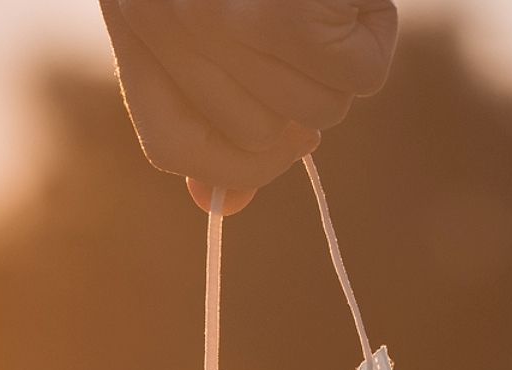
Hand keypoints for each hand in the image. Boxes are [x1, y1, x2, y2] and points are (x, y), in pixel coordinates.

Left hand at [99, 0, 399, 213]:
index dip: (232, 162)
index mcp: (137, 14)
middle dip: (303, 96)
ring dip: (345, 60)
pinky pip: (355, 79)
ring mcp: (219, 20)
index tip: (280, 139)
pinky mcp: (279, 17)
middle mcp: (164, 20)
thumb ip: (211, 103)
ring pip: (315, 112)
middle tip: (314, 26)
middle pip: (257, 137)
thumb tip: (220, 207)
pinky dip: (374, 36)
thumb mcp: (215, 6)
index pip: (171, 145)